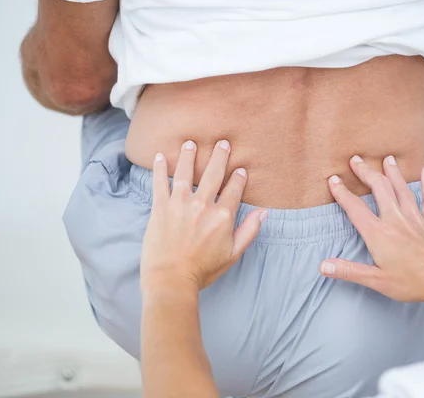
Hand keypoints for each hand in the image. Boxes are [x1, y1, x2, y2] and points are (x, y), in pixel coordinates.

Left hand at [140, 140, 267, 292]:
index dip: (238, 178)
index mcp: (223, 216)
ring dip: (189, 155)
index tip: (240, 169)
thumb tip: (264, 212)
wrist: (172, 279)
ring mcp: (180, 204)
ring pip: (186, 172)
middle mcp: (203, 205)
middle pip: (213, 174)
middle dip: (219, 156)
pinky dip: (159, 168)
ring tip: (191, 143)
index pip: (233, 189)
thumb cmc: (204, 269)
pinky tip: (160, 156)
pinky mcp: (161, 207)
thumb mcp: (234, 253)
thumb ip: (250, 230)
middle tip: (222, 143)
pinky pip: (160, 182)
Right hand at [320, 155, 423, 302]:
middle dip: (366, 172)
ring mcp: (415, 219)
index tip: (333, 179)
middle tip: (356, 160)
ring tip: (386, 158)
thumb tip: (324, 266)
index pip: (355, 209)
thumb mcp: (376, 281)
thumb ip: (348, 271)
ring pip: (402, 189)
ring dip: (393, 172)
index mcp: (379, 234)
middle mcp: (396, 220)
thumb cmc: (413, 283)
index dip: (342, 193)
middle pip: (379, 189)